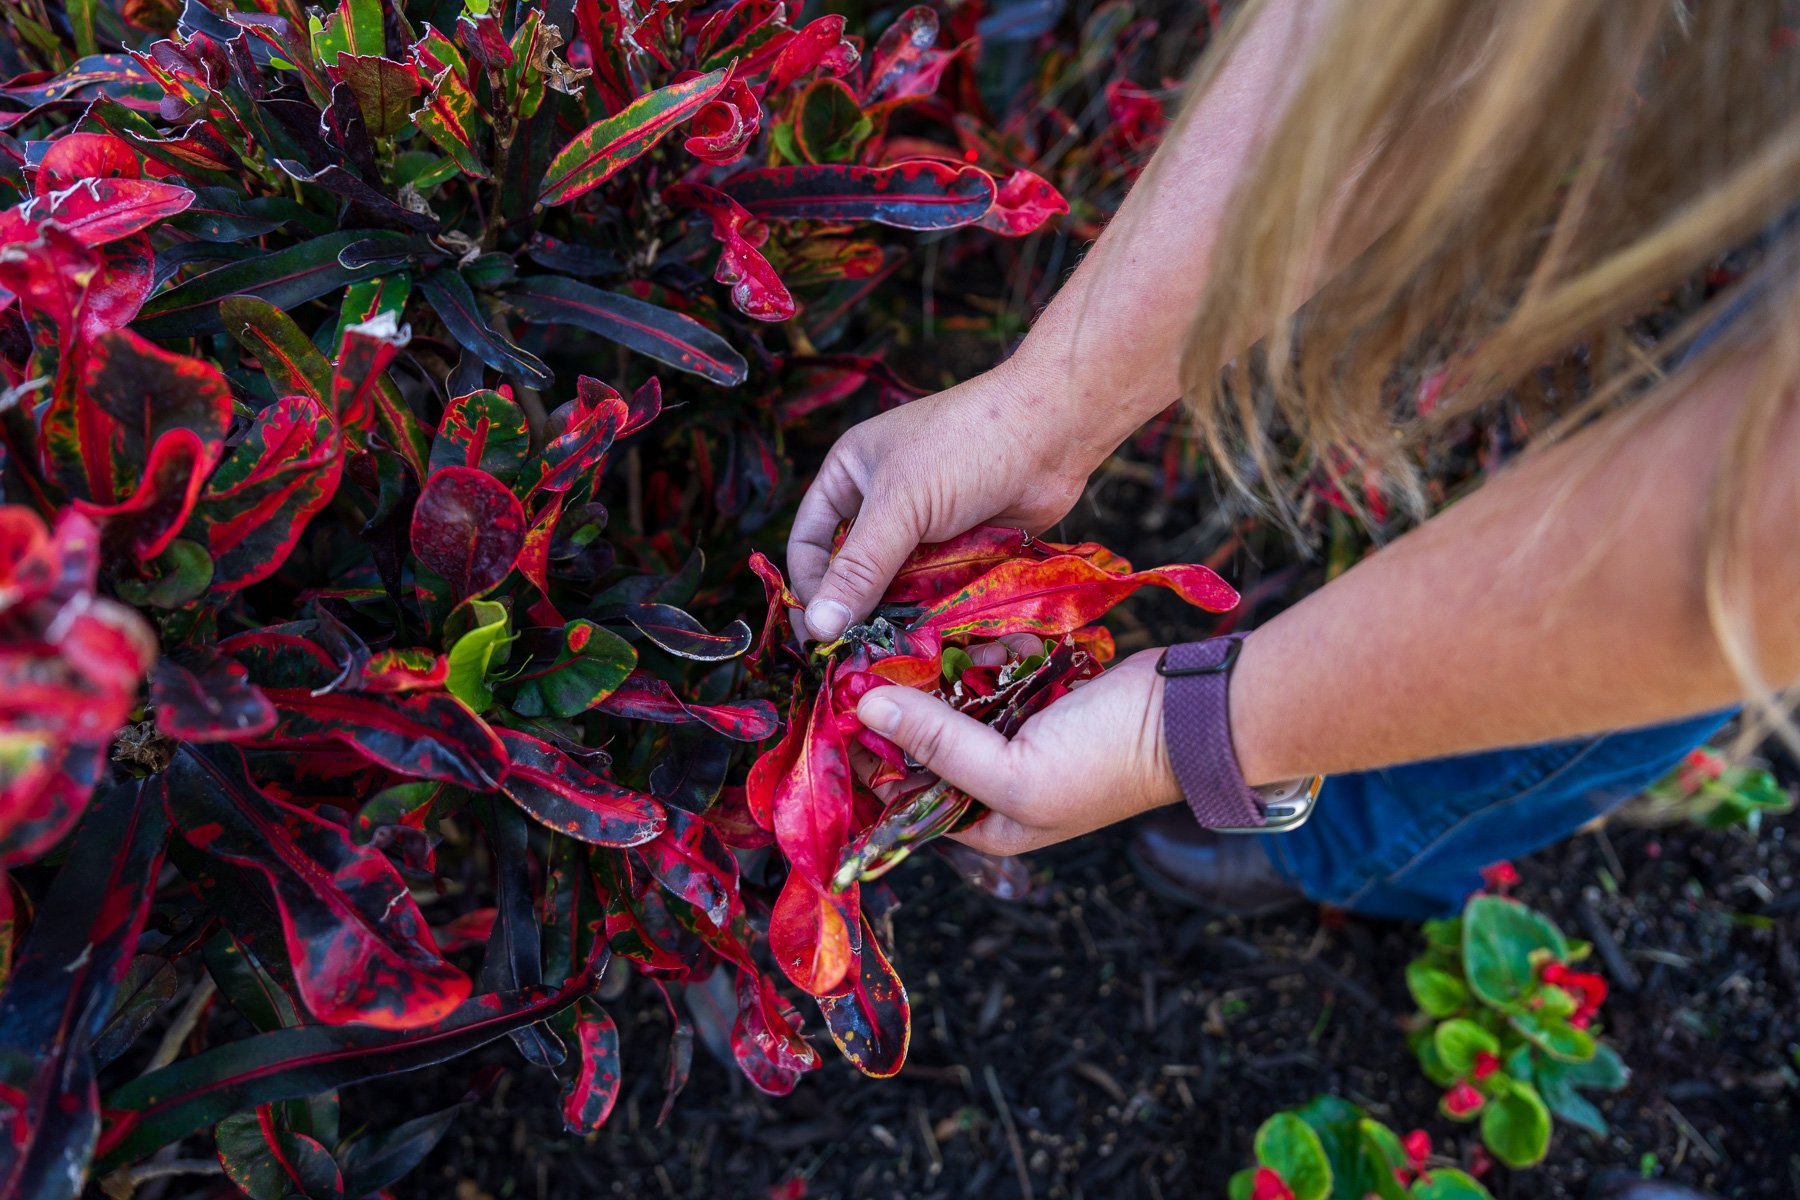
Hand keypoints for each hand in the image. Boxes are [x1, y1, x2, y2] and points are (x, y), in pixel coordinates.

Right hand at [786, 355, 1100, 640]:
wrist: (1054, 433)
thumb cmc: (967, 447)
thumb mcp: (901, 505)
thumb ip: (861, 569)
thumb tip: (819, 626)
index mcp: (852, 476)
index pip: (810, 541)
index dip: (810, 587)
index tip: (818, 633)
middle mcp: (885, 505)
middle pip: (857, 574)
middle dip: (860, 614)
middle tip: (858, 657)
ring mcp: (927, 532)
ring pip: (900, 592)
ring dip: (901, 623)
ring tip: (900, 659)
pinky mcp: (964, 554)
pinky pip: (940, 596)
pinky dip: (940, 620)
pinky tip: (941, 647)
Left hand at [854, 648, 1184, 854]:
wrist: (1192, 713)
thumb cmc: (1105, 760)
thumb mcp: (1012, 767)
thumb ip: (938, 742)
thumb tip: (866, 708)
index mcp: (989, 823)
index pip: (907, 799)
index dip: (870, 759)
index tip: (839, 710)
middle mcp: (998, 784)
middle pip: (927, 744)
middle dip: (904, 704)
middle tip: (870, 661)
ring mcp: (1020, 735)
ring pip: (957, 700)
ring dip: (943, 671)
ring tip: (920, 643)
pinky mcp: (1041, 692)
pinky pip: (994, 671)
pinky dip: (986, 652)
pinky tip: (978, 635)